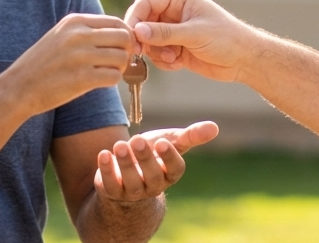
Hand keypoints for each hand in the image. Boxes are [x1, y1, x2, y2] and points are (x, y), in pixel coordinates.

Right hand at [1, 13, 133, 117]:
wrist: (18, 87)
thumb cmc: (43, 64)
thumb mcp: (61, 36)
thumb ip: (87, 32)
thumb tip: (122, 34)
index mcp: (74, 21)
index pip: (116, 22)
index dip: (125, 36)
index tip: (121, 49)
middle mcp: (78, 35)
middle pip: (124, 38)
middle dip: (126, 51)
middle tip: (117, 63)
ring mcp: (80, 56)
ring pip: (122, 57)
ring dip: (120, 68)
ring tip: (107, 73)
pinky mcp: (81, 78)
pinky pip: (114, 76)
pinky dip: (112, 81)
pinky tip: (100, 82)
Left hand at [94, 121, 218, 201]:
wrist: (128, 172)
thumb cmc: (154, 153)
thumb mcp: (171, 142)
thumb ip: (191, 136)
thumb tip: (215, 127)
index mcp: (170, 173)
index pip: (174, 169)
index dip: (169, 157)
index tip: (163, 142)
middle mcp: (153, 185)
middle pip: (152, 175)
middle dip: (145, 158)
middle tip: (137, 139)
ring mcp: (133, 191)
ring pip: (131, 181)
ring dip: (125, 163)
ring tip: (120, 144)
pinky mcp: (112, 191)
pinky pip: (109, 184)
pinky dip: (106, 170)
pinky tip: (103, 154)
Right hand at [124, 0, 256, 81]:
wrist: (244, 60)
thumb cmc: (226, 39)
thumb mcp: (195, 34)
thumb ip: (165, 33)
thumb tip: (137, 31)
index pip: (146, 3)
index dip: (135, 18)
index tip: (131, 36)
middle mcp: (173, 12)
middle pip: (143, 22)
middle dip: (144, 39)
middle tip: (143, 52)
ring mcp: (174, 30)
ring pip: (148, 41)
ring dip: (156, 53)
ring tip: (173, 58)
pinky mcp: (175, 47)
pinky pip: (157, 54)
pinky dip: (163, 61)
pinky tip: (179, 64)